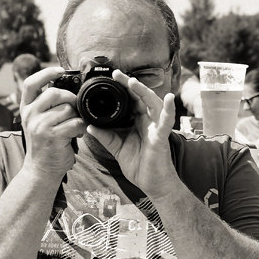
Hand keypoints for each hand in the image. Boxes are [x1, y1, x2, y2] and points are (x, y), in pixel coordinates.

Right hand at [19, 67, 87, 181]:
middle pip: (54, 93)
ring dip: (77, 117)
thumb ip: (45, 106)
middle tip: (75, 108)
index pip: (31, 83)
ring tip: (75, 126)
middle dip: (70, 98)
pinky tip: (77, 134)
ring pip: (67, 109)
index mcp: (26, 109)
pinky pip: (75, 123)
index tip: (60, 70)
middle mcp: (30, 115)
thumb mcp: (38, 122)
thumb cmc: (45, 144)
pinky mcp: (53, 136)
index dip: (46, 73)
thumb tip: (65, 88)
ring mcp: (40, 126)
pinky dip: (81, 128)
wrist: (41, 170)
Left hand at [85, 70, 178, 200]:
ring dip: (144, 91)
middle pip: (141, 97)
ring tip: (132, 82)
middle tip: (116, 74)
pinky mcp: (162, 136)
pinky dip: (169, 109)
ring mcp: (156, 127)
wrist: (151, 184)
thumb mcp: (117, 148)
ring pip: (153, 103)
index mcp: (138, 122)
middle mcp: (148, 121)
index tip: (110, 78)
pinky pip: (167, 121)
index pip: (130, 100)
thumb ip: (105, 136)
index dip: (122, 88)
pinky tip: (169, 98)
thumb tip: (88, 127)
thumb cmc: (139, 166)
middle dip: (130, 84)